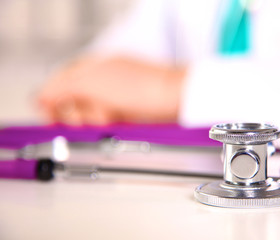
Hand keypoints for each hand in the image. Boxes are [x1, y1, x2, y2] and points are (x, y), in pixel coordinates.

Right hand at [38, 56, 185, 124]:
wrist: (175, 100)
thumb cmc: (142, 87)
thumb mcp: (93, 83)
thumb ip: (63, 87)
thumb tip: (40, 96)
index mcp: (90, 68)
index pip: (59, 84)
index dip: (52, 102)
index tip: (50, 118)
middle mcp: (100, 81)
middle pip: (72, 103)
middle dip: (78, 113)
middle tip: (92, 114)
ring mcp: (113, 98)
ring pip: (88, 117)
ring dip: (95, 121)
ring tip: (111, 117)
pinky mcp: (125, 113)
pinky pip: (105, 125)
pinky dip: (107, 127)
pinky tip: (117, 123)